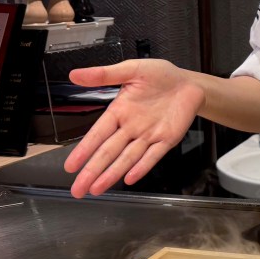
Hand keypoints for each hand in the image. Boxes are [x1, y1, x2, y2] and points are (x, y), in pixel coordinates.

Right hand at [63, 59, 204, 197]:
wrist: (189, 82)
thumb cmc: (161, 75)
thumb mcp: (132, 69)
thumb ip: (105, 74)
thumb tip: (76, 75)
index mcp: (119, 111)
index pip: (97, 134)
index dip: (84, 150)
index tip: (71, 166)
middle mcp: (131, 127)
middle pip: (108, 152)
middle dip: (92, 171)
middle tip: (77, 189)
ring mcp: (148, 136)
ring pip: (127, 158)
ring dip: (112, 174)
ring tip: (97, 189)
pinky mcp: (167, 139)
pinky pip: (152, 156)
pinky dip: (142, 167)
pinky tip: (130, 178)